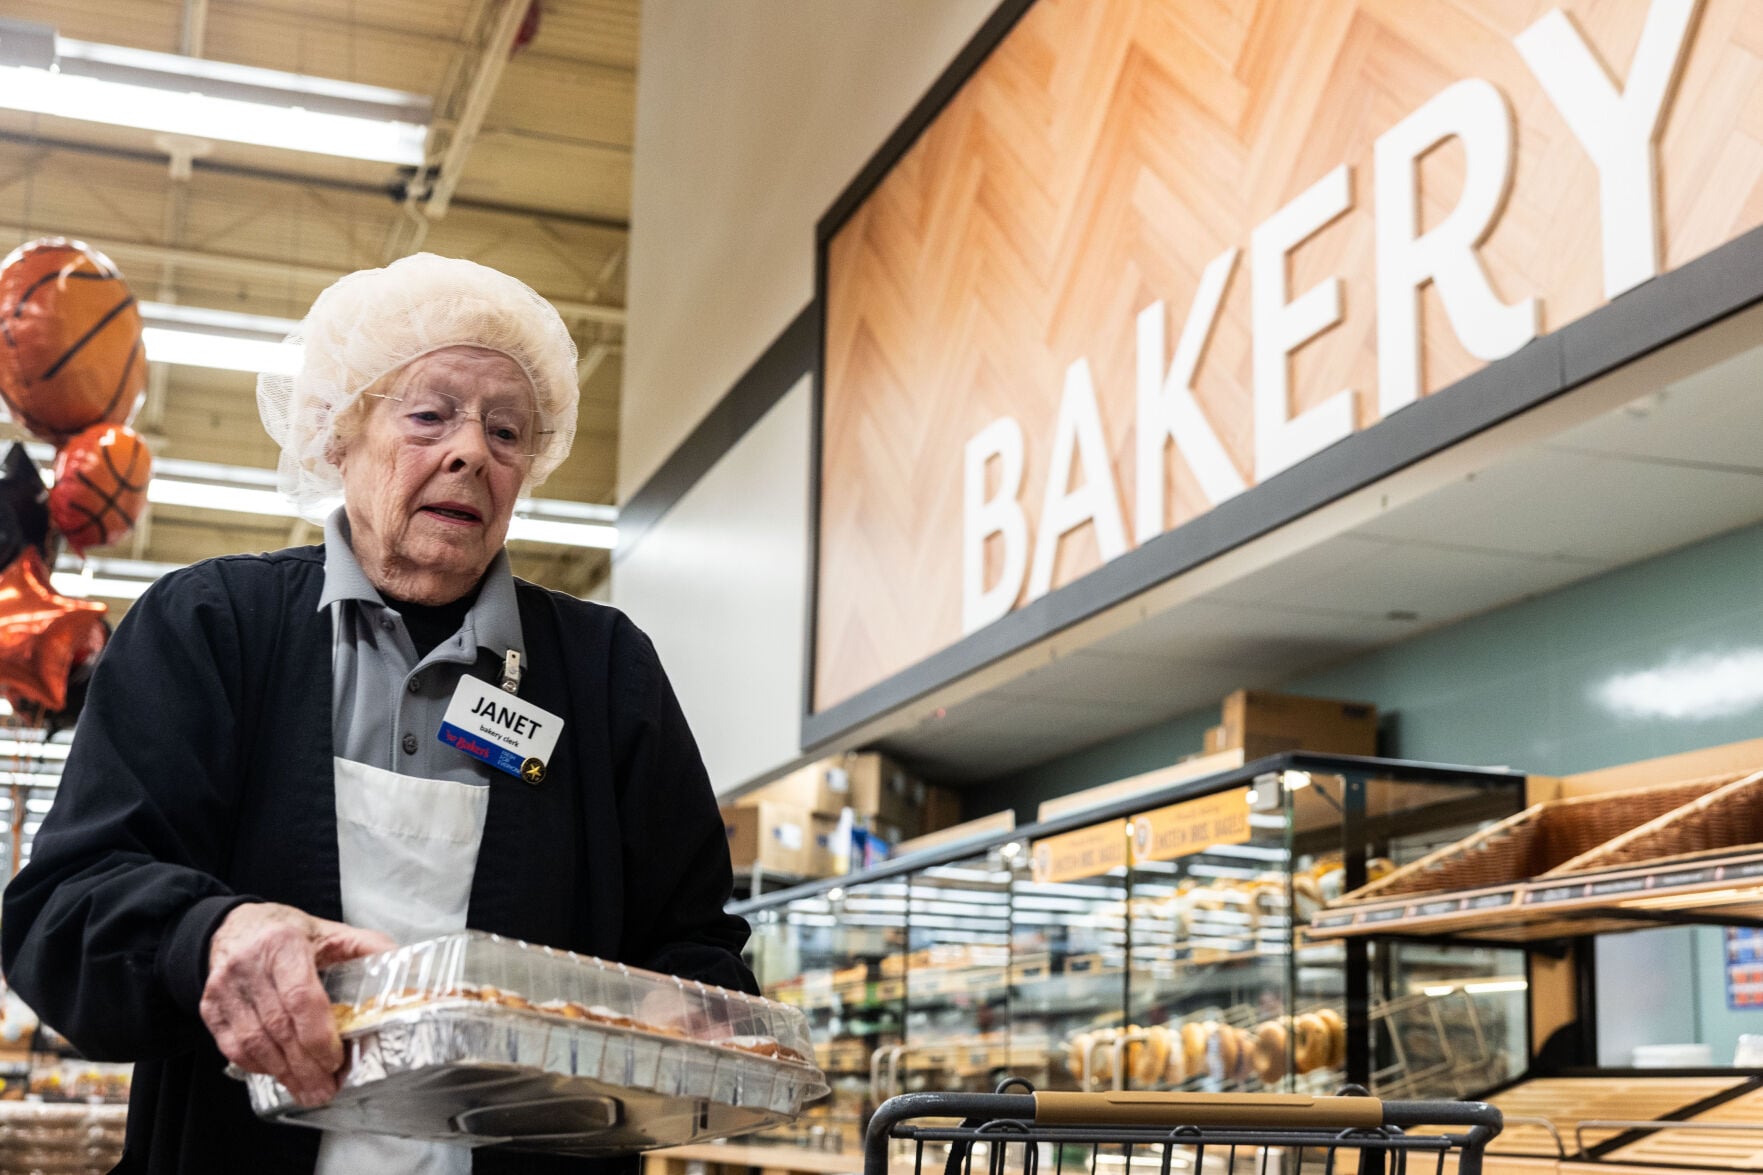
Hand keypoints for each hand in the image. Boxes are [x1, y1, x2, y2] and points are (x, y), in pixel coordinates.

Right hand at [200, 903, 395, 1106]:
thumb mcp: (329, 930)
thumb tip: (406, 971)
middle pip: (278, 1027)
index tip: (336, 1059)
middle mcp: (249, 965)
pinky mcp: (209, 1007)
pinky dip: (259, 1066)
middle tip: (327, 1089)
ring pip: (254, 1042)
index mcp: (284, 944)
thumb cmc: (287, 932)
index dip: (318, 1035)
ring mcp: (225, 988)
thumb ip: (366, 948)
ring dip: (283, 1073)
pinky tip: (280, 1075)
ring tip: (308, 1091)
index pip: (301, 997)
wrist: (233, 927)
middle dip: (305, 1065)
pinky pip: (233, 1046)